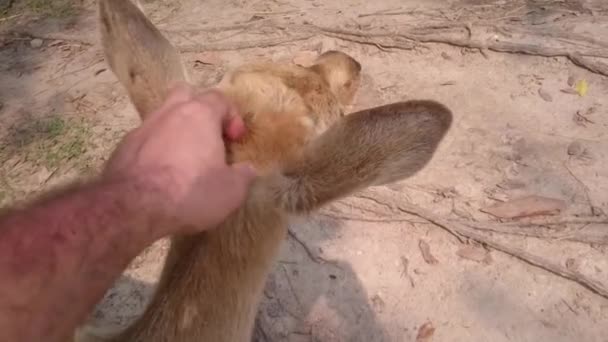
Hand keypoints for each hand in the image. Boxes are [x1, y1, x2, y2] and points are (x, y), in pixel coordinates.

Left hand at [105, 83, 255, 233]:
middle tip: (208, 136)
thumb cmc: (190, 192)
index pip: (220, 98)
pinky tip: (160, 172)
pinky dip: (156, 148)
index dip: (232, 116)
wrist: (133, 207)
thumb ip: (243, 176)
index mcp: (199, 114)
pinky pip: (146, 139)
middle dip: (199, 109)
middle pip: (186, 94)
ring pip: (163, 116)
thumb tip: (247, 170)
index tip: (235, 140)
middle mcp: (170, 112)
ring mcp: (143, 127)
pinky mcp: (123, 147)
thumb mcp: (231, 191)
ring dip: (176, 130)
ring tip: (184, 158)